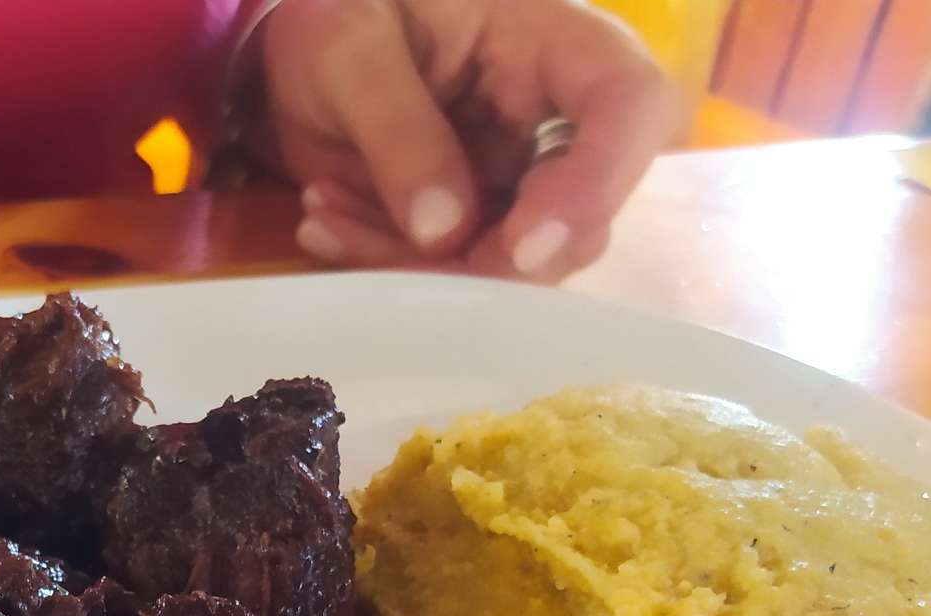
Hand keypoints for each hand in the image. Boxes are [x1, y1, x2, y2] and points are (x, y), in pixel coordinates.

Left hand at [250, 0, 683, 279]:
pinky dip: (387, 266)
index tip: (523, 246)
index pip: (631, 104)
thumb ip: (395, 125)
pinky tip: (323, 223)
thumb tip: (444, 230)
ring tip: (323, 214)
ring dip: (417, 266)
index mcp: (553, 41)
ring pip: (509, 266)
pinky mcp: (472, 225)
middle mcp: (555, 120)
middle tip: (393, 246)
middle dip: (489, 260)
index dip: (598, 182)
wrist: (298, 43)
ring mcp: (516, 181)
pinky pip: (451, 273)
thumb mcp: (346, 42)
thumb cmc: (341, 7)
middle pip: (581, 220)